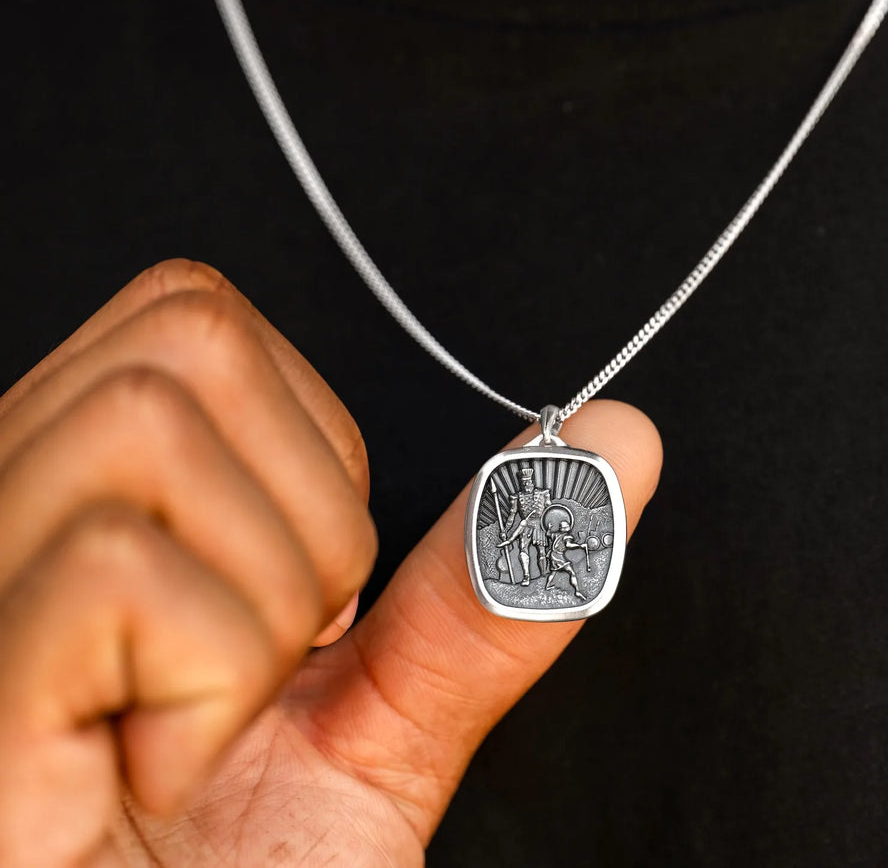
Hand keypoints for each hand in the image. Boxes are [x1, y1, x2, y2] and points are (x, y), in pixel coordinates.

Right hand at [0, 261, 661, 866]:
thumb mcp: (383, 716)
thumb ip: (486, 571)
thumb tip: (622, 438)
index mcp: (77, 494)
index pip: (195, 315)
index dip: (305, 450)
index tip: (300, 601)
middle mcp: (1, 504)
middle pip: (187, 335)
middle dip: (302, 521)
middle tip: (255, 671)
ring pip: (153, 421)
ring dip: (255, 606)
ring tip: (199, 730)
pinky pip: (121, 568)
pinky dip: (203, 686)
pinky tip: (144, 776)